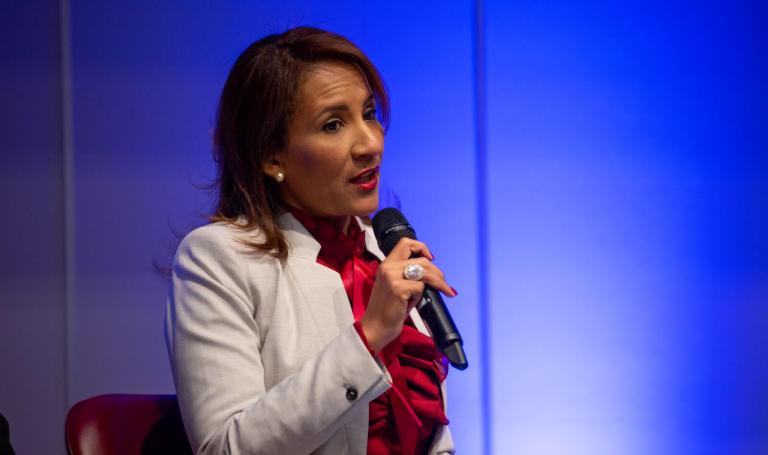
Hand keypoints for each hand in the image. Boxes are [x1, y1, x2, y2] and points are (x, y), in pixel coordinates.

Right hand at [359, 238, 456, 352]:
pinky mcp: (398, 288)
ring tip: (446, 291)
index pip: (405, 243)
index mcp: (386, 264)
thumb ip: (407, 275)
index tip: (430, 258)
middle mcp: (388, 267)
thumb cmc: (386, 310)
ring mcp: (392, 277)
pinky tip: (412, 303)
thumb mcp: (394, 286)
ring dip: (438, 282)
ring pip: (424, 271)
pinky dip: (420, 296)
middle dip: (437, 272)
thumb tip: (429, 273)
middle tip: (444, 283)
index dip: (422, 247)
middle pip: (422, 260)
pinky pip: (420, 287)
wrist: (375, 327)